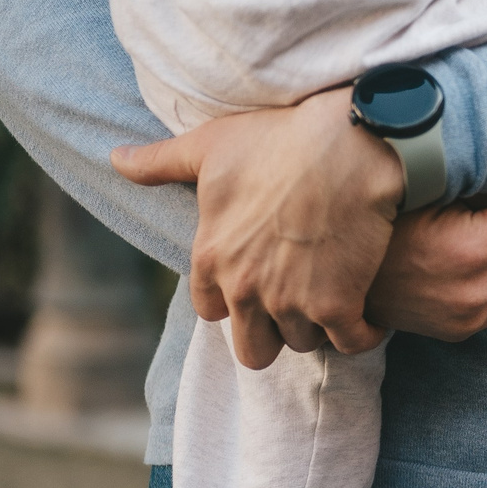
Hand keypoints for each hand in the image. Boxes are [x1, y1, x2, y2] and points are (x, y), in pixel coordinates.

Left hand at [112, 89, 403, 368]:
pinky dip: (364, 332)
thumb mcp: (210, 145)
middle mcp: (245, 289)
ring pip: (303, 343)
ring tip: (337, 299)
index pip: (212, 312)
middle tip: (299, 303)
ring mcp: (292, 301)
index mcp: (211, 259)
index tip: (262, 281)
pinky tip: (370, 314)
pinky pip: (352, 343)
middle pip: (254, 349)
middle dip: (274, 332)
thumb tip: (116, 159)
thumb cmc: (277, 138)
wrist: (348, 142)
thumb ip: (161, 163)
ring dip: (320, 326)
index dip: (236, 300)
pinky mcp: (338, 304)